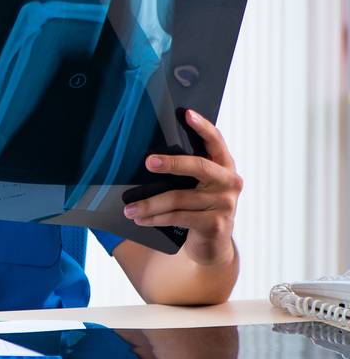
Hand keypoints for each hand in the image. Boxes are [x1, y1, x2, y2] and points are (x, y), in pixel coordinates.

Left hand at [123, 109, 241, 265]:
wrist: (214, 244)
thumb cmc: (199, 207)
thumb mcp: (198, 186)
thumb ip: (187, 169)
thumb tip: (149, 156)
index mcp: (224, 166)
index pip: (216, 141)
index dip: (203, 127)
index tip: (187, 114)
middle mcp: (229, 182)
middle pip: (199, 167)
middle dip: (172, 163)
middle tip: (148, 162)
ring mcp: (225, 204)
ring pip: (179, 198)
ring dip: (150, 204)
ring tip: (129, 208)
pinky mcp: (216, 224)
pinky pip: (179, 217)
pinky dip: (156, 218)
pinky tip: (140, 219)